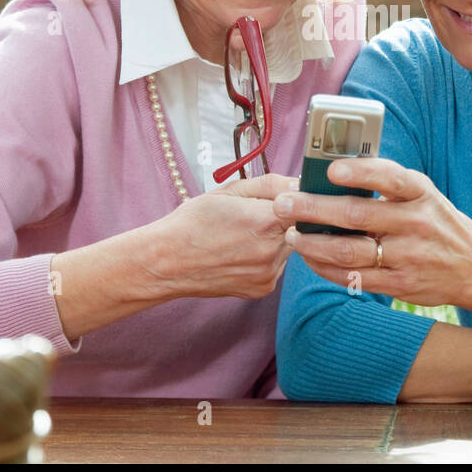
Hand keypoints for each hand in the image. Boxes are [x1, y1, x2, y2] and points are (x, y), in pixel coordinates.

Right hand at [143, 172, 298, 300]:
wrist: (168, 261)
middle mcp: (272, 250)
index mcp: (266, 220)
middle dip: (282, 218)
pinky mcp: (264, 288)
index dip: (293, 199)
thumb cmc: (193, 222)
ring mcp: (269, 273)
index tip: (280, 198)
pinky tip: (240, 253)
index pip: (304, 204)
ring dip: (274, 238)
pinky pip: (276, 266)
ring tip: (241, 236)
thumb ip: (271, 184)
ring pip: (288, 246)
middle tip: (250, 217)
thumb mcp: (230, 191)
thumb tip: (300, 183)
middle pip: (298, 226)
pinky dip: (265, 257)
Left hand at [272, 158, 471, 308]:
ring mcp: (408, 256)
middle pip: (357, 216)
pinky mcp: (400, 284)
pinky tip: (310, 258)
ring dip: (314, 244)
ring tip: (292, 235)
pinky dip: (327, 268)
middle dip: (314, 209)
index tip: (331, 170)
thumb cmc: (438, 222)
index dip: (360, 172)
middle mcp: (415, 223)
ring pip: (350, 251)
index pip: (390, 177)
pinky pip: (355, 278)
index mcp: (420, 193)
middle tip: (284, 204)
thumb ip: (387, 184)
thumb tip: (332, 172)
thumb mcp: (424, 194)